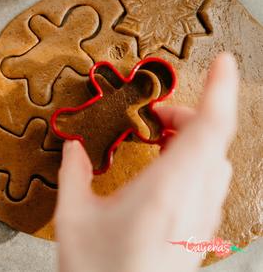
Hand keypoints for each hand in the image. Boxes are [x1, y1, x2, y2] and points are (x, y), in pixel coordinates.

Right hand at [55, 53, 237, 271]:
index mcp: (165, 192)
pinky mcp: (197, 232)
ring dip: (193, 137)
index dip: (221, 91)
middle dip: (188, 114)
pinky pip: (209, 183)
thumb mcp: (73, 218)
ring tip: (159, 136)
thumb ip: (73, 172)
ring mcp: (199, 220)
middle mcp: (192, 203)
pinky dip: (194, 160)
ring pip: (215, 161)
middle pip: (212, 140)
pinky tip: (166, 168)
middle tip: (155, 112)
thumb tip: (74, 146)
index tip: (224, 63)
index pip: (209, 129)